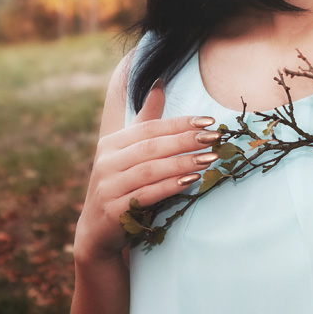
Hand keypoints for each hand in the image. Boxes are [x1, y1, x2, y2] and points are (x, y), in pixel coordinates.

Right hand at [73, 80, 219, 260]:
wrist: (97, 230)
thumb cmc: (122, 183)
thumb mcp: (129, 150)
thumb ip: (145, 119)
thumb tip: (160, 83)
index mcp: (111, 143)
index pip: (150, 128)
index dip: (180, 123)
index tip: (209, 120)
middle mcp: (106, 162)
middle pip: (152, 147)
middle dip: (186, 141)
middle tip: (215, 138)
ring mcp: (107, 187)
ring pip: (150, 170)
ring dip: (183, 163)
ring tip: (210, 158)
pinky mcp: (113, 211)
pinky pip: (146, 195)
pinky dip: (170, 186)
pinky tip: (191, 180)